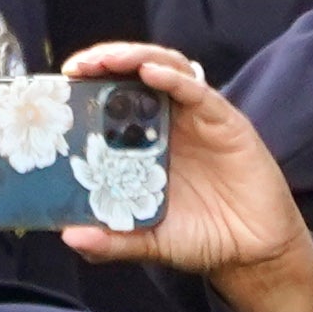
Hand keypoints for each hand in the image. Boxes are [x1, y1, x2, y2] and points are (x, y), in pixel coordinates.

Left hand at [51, 42, 312, 311]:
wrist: (251, 254)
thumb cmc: (200, 238)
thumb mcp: (147, 241)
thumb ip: (111, 241)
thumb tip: (70, 236)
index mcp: (145, 144)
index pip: (113, 99)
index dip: (89, 85)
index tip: (61, 85)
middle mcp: (170, 123)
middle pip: (136, 73)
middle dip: (106, 61)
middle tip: (78, 67)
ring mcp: (198, 119)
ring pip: (166, 70)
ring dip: (135, 58)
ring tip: (109, 60)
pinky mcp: (227, 123)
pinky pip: (199, 92)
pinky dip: (174, 78)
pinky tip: (152, 74)